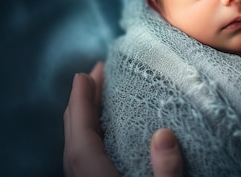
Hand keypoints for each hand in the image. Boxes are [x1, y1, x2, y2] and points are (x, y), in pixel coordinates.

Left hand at [63, 62, 183, 176]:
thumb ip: (166, 168)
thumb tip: (164, 134)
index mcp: (94, 174)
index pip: (81, 133)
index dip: (81, 102)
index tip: (83, 75)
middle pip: (75, 134)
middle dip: (83, 100)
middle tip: (99, 74)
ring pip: (77, 144)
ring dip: (86, 116)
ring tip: (101, 95)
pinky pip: (84, 154)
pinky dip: (90, 133)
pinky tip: (106, 130)